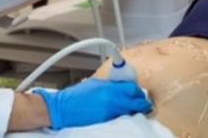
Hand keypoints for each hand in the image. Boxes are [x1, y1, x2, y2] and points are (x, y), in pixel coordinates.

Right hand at [33, 78, 152, 129]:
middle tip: (143, 103)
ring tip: (134, 109)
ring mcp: (110, 114)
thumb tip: (124, 86)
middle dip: (142, 103)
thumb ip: (111, 85)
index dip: (138, 91)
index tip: (139, 92)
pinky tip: (122, 115)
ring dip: (134, 110)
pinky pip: (121, 119)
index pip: (133, 89)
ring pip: (131, 113)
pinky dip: (124, 117)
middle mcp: (112, 102)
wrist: (64, 109)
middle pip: (137, 103)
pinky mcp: (106, 123)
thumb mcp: (95, 84)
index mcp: (110, 89)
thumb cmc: (76, 95)